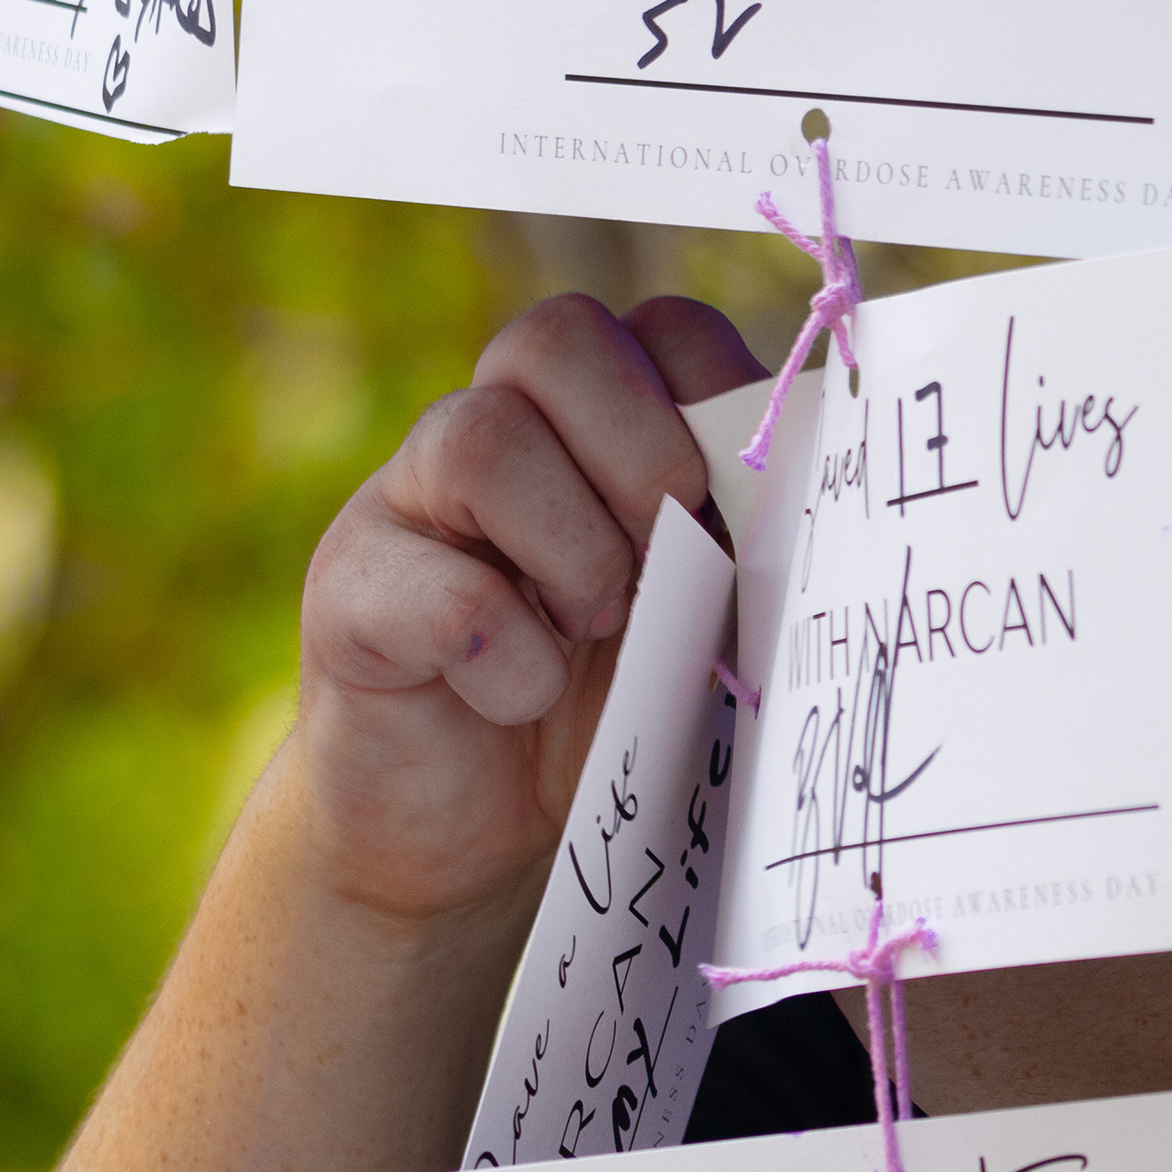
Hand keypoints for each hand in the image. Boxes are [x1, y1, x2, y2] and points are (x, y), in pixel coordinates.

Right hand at [279, 293, 763, 924]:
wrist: (476, 840)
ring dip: (573, 552)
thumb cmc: (604, 712)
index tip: (744, 514)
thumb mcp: (701, 623)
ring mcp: (407, 503)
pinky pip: (436, 589)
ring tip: (591, 632)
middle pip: (555, 337)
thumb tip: (822, 489)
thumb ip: (745, 548)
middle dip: (641, 449)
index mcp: (593, 426)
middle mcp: (492, 435)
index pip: (662, 331)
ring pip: (479, 438)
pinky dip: (508, 660)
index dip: (718, 402)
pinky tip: (518, 698)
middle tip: (668, 559)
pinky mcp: (349, 593)